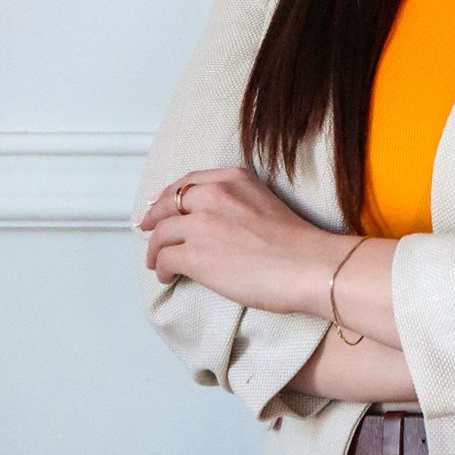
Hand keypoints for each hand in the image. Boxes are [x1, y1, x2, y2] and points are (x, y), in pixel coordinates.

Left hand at [135, 166, 337, 313]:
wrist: (307, 266)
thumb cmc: (296, 243)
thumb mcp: (264, 201)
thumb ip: (236, 201)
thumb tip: (213, 220)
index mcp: (234, 178)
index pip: (190, 181)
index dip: (169, 194)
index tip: (160, 204)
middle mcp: (214, 194)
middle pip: (168, 202)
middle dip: (154, 217)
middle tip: (147, 229)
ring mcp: (202, 223)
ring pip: (160, 232)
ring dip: (154, 249)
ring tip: (157, 262)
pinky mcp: (195, 253)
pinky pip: (164, 258)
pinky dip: (162, 268)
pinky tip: (168, 276)